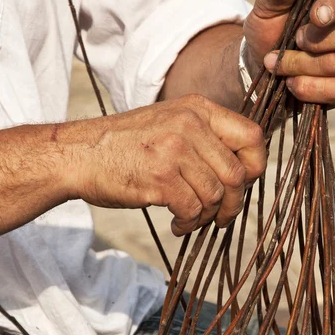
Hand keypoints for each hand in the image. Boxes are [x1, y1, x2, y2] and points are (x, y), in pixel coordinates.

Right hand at [64, 95, 266, 234]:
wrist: (78, 154)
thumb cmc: (125, 145)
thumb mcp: (168, 122)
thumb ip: (204, 137)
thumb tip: (241, 171)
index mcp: (197, 109)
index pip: (252, 136)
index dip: (255, 166)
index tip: (243, 184)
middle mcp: (190, 125)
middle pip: (237, 173)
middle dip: (234, 203)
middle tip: (221, 216)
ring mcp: (174, 150)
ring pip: (216, 195)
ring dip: (207, 216)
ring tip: (191, 220)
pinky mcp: (159, 177)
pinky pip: (192, 210)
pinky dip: (189, 224)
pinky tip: (177, 225)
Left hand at [244, 0, 334, 106]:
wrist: (263, 68)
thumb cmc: (271, 30)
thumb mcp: (268, 7)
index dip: (334, 7)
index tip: (312, 17)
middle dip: (318, 42)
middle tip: (292, 42)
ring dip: (302, 67)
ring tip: (277, 66)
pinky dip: (311, 89)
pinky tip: (292, 85)